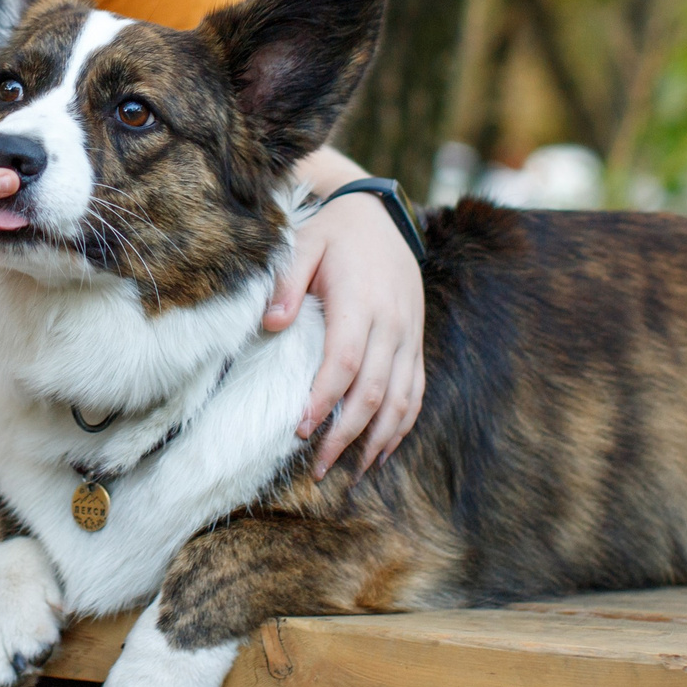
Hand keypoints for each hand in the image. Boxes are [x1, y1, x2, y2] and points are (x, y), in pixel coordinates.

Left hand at [264, 192, 424, 477]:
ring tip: (351, 472)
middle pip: (373, 391)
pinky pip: (415, 391)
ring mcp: (409, 335)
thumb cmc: (332, 233)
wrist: (379, 215)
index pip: (345, 361)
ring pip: (401, 399)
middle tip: (318, 468)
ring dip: (378, 440)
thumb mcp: (302, 243)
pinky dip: (402, 424)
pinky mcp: (416, 341)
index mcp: (361, 301)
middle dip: (346, 435)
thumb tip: (270, 324)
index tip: (301, 428)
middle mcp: (392, 323)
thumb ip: (285, 282)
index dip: (325, 399)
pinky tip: (382, 450)